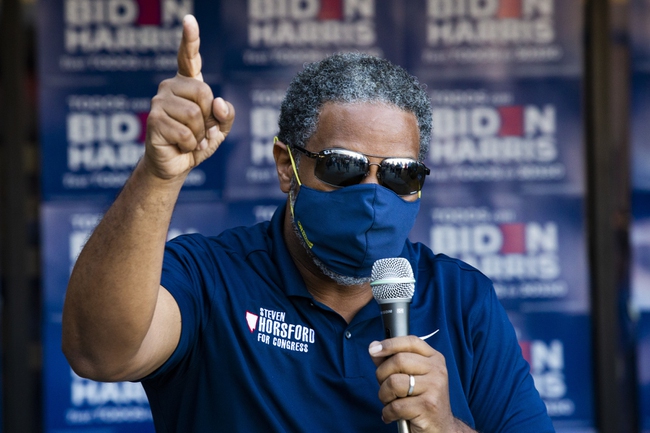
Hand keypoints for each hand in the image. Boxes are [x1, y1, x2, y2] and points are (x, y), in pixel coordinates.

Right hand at [144, 14, 234, 180]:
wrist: (175, 165)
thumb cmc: (196, 142)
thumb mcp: (219, 129)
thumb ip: (226, 115)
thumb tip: (219, 103)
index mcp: (187, 84)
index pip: (188, 58)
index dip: (190, 39)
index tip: (189, 20)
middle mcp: (171, 87)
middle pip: (204, 93)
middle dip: (209, 118)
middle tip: (200, 130)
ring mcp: (159, 101)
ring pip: (195, 115)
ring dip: (200, 134)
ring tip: (190, 140)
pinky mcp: (154, 119)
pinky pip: (186, 133)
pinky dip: (191, 145)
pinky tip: (182, 146)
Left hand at [369, 336, 470, 432]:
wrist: (441, 428)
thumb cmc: (422, 400)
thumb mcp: (410, 376)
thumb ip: (392, 361)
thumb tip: (373, 346)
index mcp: (434, 359)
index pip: (411, 342)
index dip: (390, 344)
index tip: (374, 350)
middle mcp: (437, 370)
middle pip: (398, 360)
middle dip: (382, 375)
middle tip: (385, 388)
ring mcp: (435, 387)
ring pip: (394, 383)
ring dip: (384, 396)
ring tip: (390, 402)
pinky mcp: (428, 406)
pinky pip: (395, 405)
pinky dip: (387, 413)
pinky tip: (392, 415)